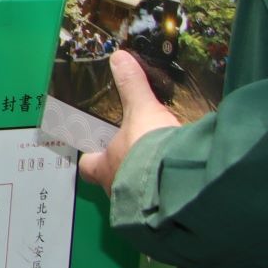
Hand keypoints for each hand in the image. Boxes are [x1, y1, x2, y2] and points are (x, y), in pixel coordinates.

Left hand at [77, 50, 180, 191]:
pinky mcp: (162, 210)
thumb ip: (132, 86)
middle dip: (122, 167)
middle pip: (111, 179)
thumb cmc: (148, 148)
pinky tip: (176, 176)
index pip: (87, 165)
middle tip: (134, 151)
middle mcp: (116, 188)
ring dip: (144, 180)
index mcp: (104, 166)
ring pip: (134, 192)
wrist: (180, 181)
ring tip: (158, 163)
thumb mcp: (142, 110)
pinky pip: (159, 201)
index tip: (95, 148)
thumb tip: (119, 57)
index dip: (91, 156)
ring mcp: (138, 204)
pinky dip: (165, 188)